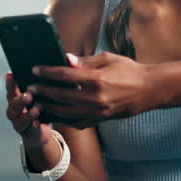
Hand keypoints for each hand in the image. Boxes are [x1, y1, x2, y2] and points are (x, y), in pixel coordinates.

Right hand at [4, 72, 54, 147]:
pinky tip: (38, 123)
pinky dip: (33, 126)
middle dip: (20, 99)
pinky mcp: (27, 133)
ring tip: (36, 109)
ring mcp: (18, 122)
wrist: (39, 132)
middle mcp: (14, 109)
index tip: (11, 75)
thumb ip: (43, 81)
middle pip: (13, 103)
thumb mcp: (39, 95)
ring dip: (27, 114)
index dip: (10, 82)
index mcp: (16, 97)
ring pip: (19, 118)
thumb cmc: (41, 109)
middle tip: (29, 95)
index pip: (10, 88)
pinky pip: (30, 130)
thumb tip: (62, 61)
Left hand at [30, 52, 154, 127]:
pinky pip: (77, 122)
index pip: (64, 75)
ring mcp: (97, 111)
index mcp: (96, 79)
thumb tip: (65, 59)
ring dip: (49, 107)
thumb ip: (85, 62)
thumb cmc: (129, 70)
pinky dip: (64, 118)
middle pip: (60, 95)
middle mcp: (95, 98)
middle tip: (31, 86)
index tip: (35, 69)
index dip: (47, 72)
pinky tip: (54, 113)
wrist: (149, 90)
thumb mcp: (107, 59)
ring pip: (65, 112)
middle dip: (43, 90)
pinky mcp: (100, 119)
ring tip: (38, 101)